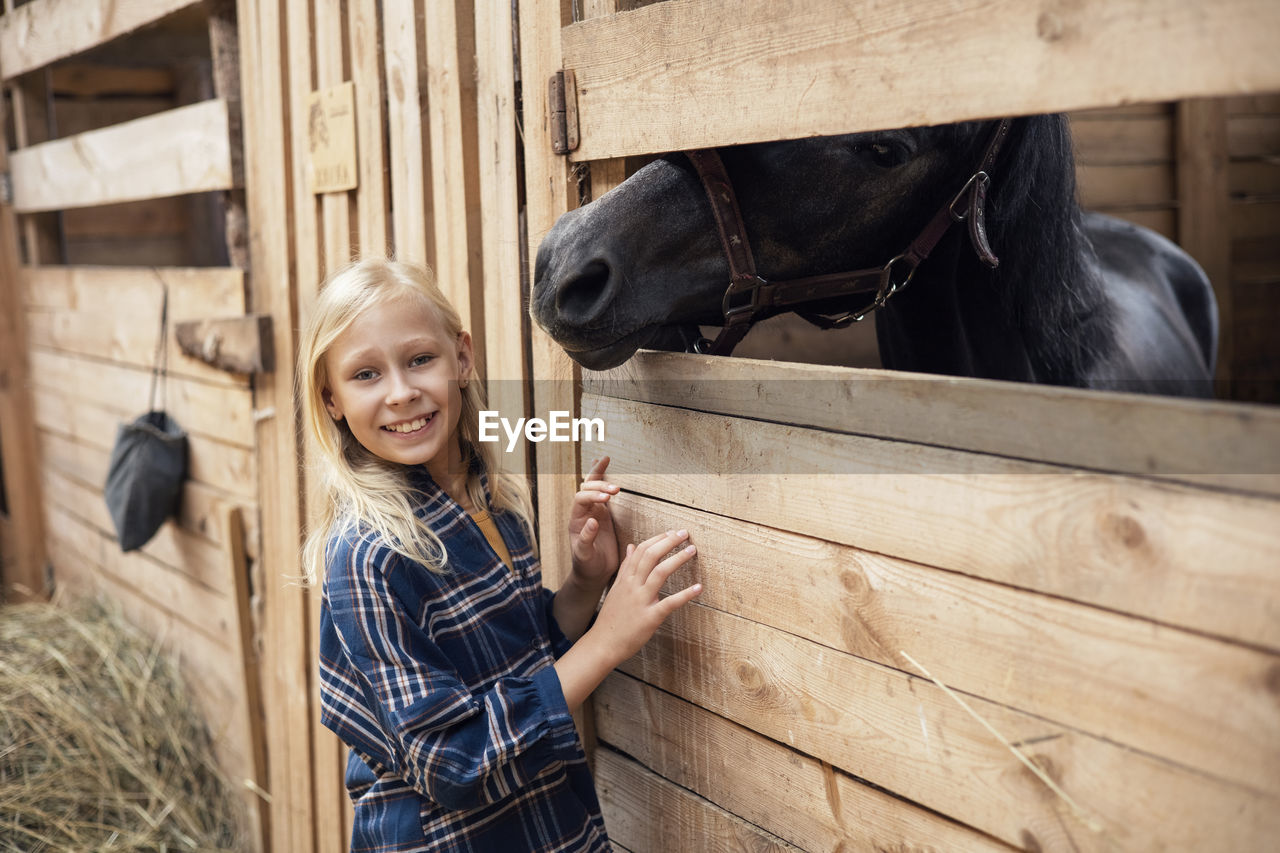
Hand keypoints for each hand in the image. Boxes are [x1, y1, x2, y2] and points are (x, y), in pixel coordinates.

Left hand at [568, 456, 619, 589]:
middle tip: (616, 490)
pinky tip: (603, 463)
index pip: (581, 499)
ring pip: (593, 486)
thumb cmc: (587, 566)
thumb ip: (585, 539)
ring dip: (602, 478)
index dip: (593, 496)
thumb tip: (591, 521)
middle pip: (587, 489)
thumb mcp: (584, 556)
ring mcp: (593, 511)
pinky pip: (602, 492)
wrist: (593, 574)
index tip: (607, 499)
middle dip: (600, 486)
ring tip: (610, 470)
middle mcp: (582, 512)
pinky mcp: (603, 514)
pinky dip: (602, 477)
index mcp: (575, 520)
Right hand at [587, 529, 702, 669]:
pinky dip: (685, 594)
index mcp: (625, 579)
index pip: (641, 550)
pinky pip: (669, 603)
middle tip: (684, 534)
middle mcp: (632, 586)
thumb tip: (631, 546)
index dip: (658, 539)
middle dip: (669, 542)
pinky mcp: (650, 618)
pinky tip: (698, 587)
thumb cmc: (612, 618)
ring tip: (691, 550)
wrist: (603, 644)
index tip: (670, 532)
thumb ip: (625, 568)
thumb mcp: (615, 588)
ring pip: (659, 573)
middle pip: (651, 556)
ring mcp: (641, 601)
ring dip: (677, 559)